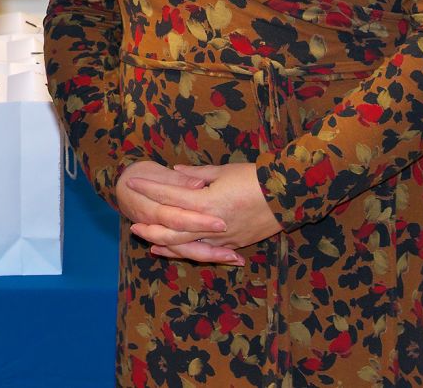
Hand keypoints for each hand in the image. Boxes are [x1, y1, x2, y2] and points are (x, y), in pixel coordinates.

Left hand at [126, 162, 279, 263]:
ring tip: (148, 241)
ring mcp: (223, 236)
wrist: (289, 195)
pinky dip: (188, 251)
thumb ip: (195, 175)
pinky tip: (176, 250)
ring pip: (187, 245)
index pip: (170, 195)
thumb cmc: (255, 178)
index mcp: (207, 201)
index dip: (150, 189)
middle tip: (133, 224)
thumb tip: (174, 172)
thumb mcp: (223, 171)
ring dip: (165, 244)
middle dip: (151, 226)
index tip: (133, 183)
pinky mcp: (233, 243)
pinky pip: (205, 250)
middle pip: (172, 229)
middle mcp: (212, 223)